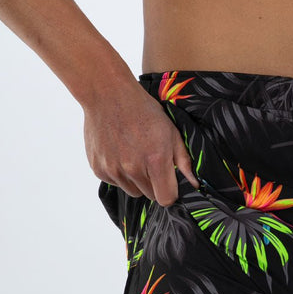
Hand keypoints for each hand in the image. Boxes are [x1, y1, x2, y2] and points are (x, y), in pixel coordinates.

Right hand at [84, 78, 200, 205]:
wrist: (107, 94)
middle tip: (151, 162)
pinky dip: (119, 174)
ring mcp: (113, 170)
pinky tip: (120, 153)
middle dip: (154, 184)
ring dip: (136, 180)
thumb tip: (194, 184)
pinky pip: (115, 183)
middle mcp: (132, 169)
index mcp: (155, 160)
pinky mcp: (98, 169)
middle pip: (150, 195)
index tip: (169, 182)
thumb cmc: (143, 111)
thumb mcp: (171, 132)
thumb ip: (183, 161)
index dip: (169, 192)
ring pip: (132, 191)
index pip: (166, 199)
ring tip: (135, 155)